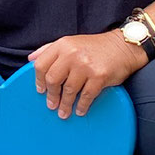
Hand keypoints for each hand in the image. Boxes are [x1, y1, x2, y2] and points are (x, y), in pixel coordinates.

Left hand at [28, 30, 145, 118]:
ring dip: (65, 104)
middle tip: (51, 105)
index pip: (41, 65)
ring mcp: (86, 65)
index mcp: (62, 45)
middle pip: (53, 79)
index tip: (40, 90)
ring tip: (63, 112)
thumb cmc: (94, 46)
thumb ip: (49, 49)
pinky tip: (79, 110)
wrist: (123, 47)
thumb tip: (30, 59)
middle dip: (51, 95)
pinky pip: (86, 95)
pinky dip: (81, 105)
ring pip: (69, 90)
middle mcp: (72, 54)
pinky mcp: (99, 76)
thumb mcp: (69, 42)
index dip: (38, 80)